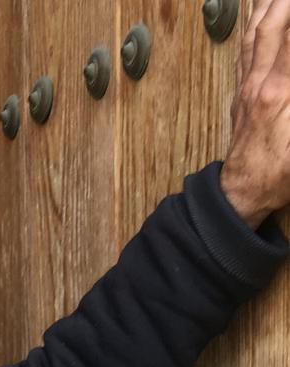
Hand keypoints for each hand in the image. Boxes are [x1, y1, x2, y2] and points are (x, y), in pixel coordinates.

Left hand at [221, 0, 289, 228]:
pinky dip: (251, 28)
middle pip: (272, 28)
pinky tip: (255, 17)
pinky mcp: (241, 94)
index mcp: (281, 92)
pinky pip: (243, 52)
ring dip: (266, 7)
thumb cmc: (279, 172)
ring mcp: (247, 87)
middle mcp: (260, 83)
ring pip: (253, 35)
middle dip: (284, 3)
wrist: (243, 190)